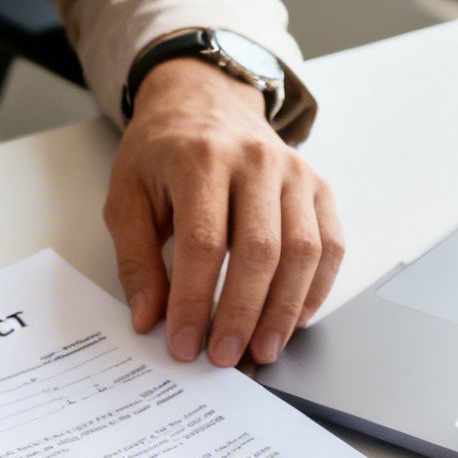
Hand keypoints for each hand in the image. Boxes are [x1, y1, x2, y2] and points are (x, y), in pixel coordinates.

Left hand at [104, 57, 343, 367]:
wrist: (203, 100)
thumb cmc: (162, 152)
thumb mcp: (126, 197)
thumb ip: (135, 259)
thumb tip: (149, 318)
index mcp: (200, 160)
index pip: (203, 243)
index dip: (195, 301)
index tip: (184, 343)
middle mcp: (255, 162)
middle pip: (260, 250)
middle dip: (242, 314)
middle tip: (225, 357)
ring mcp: (294, 173)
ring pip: (304, 250)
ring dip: (284, 310)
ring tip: (262, 351)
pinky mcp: (318, 187)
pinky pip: (331, 244)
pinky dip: (316, 288)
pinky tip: (293, 319)